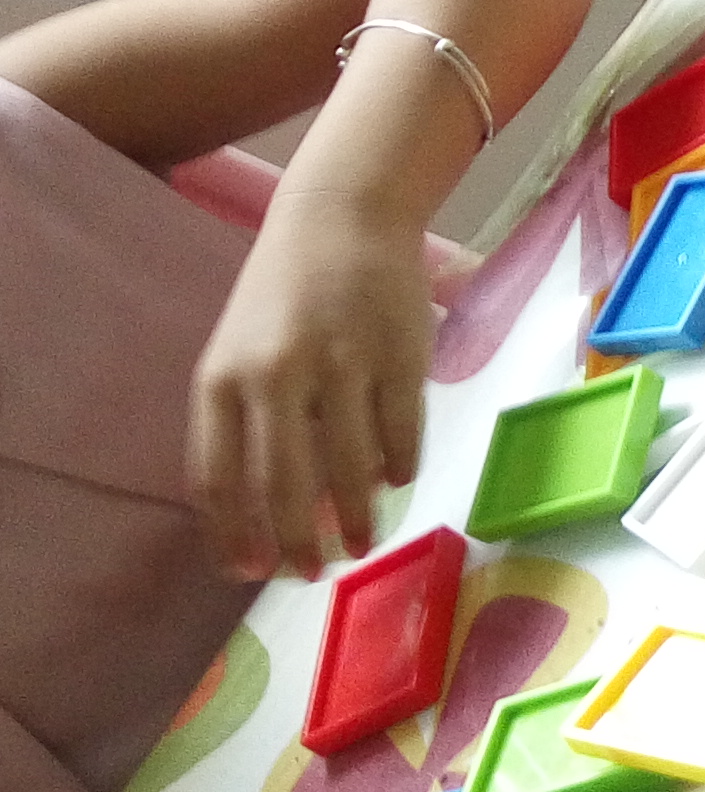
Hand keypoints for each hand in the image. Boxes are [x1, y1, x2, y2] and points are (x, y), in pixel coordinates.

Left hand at [189, 183, 435, 579]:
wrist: (341, 217)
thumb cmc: (282, 297)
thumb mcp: (241, 355)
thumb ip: (249, 427)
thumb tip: (278, 514)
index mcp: (221, 380)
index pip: (218, 478)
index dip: (233, 535)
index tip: (250, 573)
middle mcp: (275, 375)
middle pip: (283, 485)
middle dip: (298, 543)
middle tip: (314, 574)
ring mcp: (340, 364)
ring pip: (348, 466)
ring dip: (357, 518)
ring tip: (364, 544)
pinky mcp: (398, 355)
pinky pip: (400, 432)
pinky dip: (399, 467)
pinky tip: (397, 482)